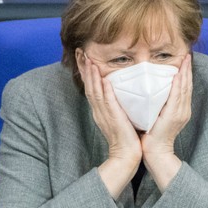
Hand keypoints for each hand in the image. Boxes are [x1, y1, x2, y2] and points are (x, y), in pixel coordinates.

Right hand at [79, 54, 141, 197]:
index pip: (90, 87)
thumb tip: (117, 90)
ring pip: (94, 92)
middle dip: (84, 69)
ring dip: (91, 76)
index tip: (83, 57)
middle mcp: (98, 111)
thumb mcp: (118, 116)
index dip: (86, 72)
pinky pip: (107, 103)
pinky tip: (104, 80)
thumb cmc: (126, 136)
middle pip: (88, 86)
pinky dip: (105, 91)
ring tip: (88, 60)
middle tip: (81, 52)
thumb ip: (116, 104)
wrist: (126, 155)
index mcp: (99, 110)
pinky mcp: (113, 119)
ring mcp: (104, 115)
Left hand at [141, 53, 191, 189]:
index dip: (185, 74)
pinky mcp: (174, 115)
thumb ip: (159, 104)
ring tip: (185, 60)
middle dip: (188, 69)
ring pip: (184, 88)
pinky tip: (178, 74)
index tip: (185, 60)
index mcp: (180, 109)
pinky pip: (177, 96)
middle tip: (188, 55)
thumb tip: (153, 91)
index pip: (184, 88)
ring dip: (185, 73)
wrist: (156, 152)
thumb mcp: (158, 116)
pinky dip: (179, 84)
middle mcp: (183, 110)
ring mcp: (181, 112)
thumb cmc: (153, 135)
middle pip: (187, 85)